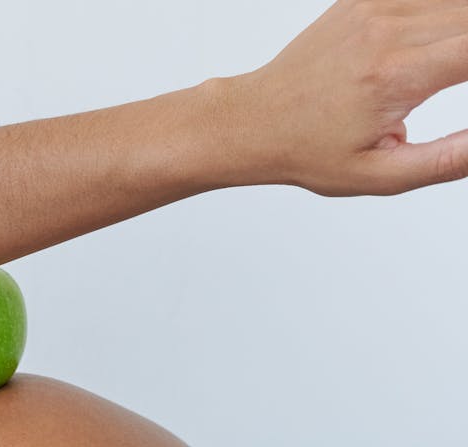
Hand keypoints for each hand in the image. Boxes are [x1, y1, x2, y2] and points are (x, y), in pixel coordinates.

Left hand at [233, 0, 467, 195]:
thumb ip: (448, 159)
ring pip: (455, 4)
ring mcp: (375, 7)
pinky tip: (433, 46)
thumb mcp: (381, 175)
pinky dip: (444, 15)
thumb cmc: (308, 151)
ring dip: (464, 31)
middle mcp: (387, 30)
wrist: (254, 121)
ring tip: (447, 71)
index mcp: (396, 74)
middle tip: (457, 83)